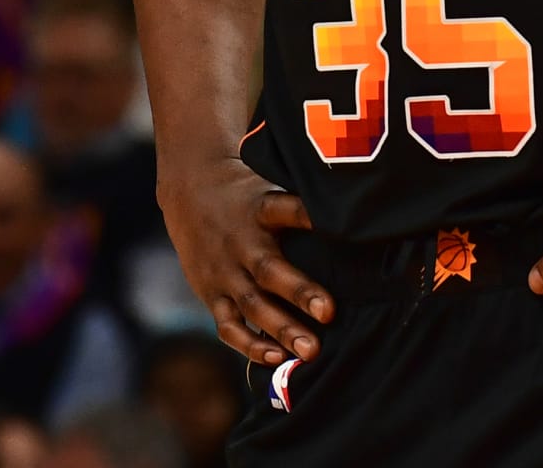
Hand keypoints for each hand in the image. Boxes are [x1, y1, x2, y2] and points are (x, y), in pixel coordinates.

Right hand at [161, 158, 334, 365]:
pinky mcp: (212, 294)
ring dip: (281, 329)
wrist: (188, 192)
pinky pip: (228, 325)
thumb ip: (302, 202)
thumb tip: (354, 212)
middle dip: (300, 293)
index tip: (336, 226)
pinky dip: (250, 344)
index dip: (309, 216)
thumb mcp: (270, 183)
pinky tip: (277, 358)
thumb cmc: (245, 194)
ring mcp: (224, 272)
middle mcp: (241, 243)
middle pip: (269, 270)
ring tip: (311, 351)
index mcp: (260, 210)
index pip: (286, 210)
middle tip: (329, 314)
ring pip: (252, 304)